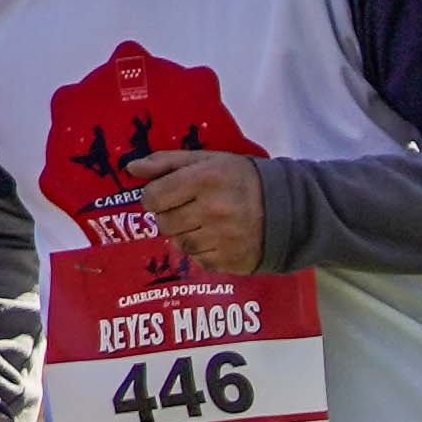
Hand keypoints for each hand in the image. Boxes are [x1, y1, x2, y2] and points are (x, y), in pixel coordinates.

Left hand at [123, 148, 268, 274]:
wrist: (291, 207)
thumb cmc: (242, 180)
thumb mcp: (208, 161)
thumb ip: (167, 162)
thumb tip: (130, 168)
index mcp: (206, 180)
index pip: (153, 197)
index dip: (156, 196)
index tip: (169, 195)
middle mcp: (214, 210)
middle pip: (163, 223)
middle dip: (171, 216)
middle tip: (190, 209)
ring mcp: (224, 238)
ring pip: (180, 243)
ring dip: (187, 234)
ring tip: (206, 224)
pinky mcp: (231, 260)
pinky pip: (198, 259)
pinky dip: (203, 250)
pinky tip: (219, 238)